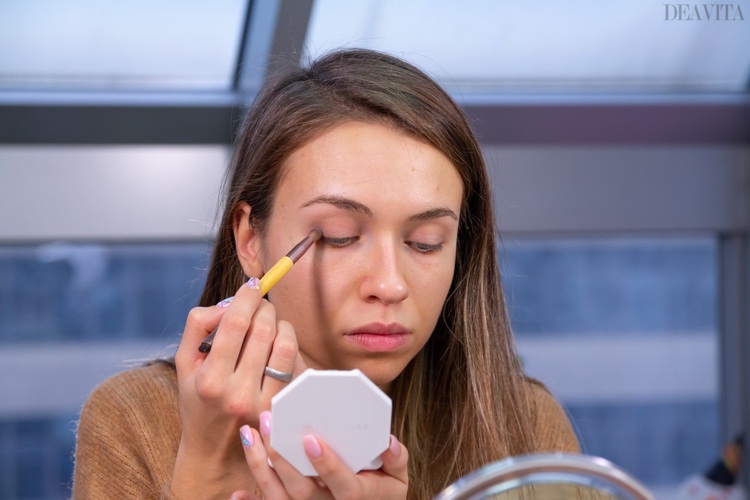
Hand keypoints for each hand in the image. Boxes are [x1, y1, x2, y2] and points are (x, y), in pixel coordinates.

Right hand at [171, 278, 306, 495]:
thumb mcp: (185, 364)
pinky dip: (289, 346)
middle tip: (260, 305)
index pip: (236, 324)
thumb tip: (229, 303)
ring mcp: (264, 405)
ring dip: (281, 324)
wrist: (215, 450)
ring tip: (270, 325)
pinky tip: (277, 347)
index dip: (247, 297)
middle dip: (264, 308)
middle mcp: (238, 394)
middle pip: (263, 329)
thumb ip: (198, 325)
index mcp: (210, 380)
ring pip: (285, 344)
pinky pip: (295, 364)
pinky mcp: (283, 409)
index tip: (252, 286)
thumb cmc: (198, 398)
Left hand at [232, 411, 408, 498]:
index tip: (311, 440)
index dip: (327, 465)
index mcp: (358, 498)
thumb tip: (388, 442)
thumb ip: (396, 459)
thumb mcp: (398, 478)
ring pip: (280, 497)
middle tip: (267, 423)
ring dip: (260, 467)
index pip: (343, 486)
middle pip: (301, 491)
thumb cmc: (382, 491)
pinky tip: (236, 493)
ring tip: (249, 434)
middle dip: (281, 458)